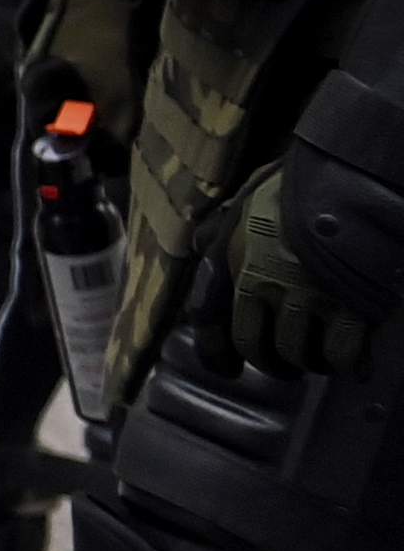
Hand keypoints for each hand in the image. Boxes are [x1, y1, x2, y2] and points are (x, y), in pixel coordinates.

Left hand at [223, 163, 377, 378]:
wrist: (349, 181)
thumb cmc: (297, 188)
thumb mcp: (248, 201)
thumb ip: (223, 228)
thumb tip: (199, 242)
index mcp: (234, 261)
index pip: (210, 320)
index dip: (215, 353)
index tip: (227, 370)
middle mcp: (263, 286)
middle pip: (255, 347)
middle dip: (270, 362)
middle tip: (286, 364)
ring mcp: (305, 299)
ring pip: (298, 355)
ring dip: (308, 362)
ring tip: (319, 359)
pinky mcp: (347, 308)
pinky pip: (340, 354)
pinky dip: (344, 364)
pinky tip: (350, 364)